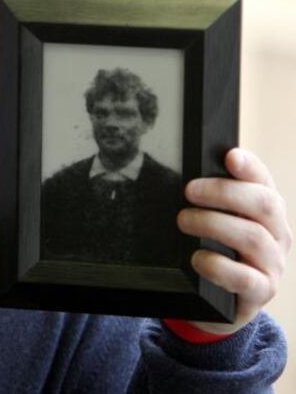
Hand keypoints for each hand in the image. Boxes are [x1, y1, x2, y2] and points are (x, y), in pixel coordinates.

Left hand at [178, 148, 291, 333]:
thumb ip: (209, 201)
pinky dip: (218, 265)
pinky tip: (198, 259)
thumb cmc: (216, 253)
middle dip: (224, 192)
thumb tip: (185, 176)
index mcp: (267, 212)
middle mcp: (277, 235)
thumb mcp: (215, 224)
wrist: (218, 303)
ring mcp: (272, 265)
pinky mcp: (261, 292)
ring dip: (214, 224)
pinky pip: (245, 278)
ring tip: (183, 221)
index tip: (230, 156)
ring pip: (253, 237)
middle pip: (264, 205)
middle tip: (189, 191)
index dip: (251, 167)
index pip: (265, 182)